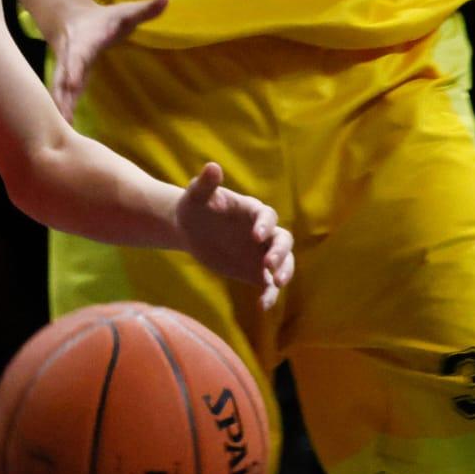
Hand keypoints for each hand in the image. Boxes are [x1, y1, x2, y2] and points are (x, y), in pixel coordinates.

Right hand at [45, 0, 168, 121]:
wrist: (72, 19)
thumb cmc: (105, 19)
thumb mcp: (125, 12)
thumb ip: (144, 9)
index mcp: (84, 41)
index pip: (78, 55)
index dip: (73, 68)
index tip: (71, 81)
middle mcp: (71, 57)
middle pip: (63, 77)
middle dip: (62, 95)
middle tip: (63, 115)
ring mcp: (66, 70)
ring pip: (59, 90)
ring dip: (61, 109)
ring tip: (63, 131)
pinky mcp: (68, 81)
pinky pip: (63, 97)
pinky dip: (63, 112)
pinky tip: (67, 131)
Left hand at [176, 162, 295, 309]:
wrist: (190, 228)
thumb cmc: (194, 206)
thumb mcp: (196, 195)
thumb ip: (205, 183)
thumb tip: (212, 166)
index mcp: (252, 211)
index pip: (267, 216)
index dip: (264, 225)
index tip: (256, 237)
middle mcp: (263, 232)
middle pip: (283, 240)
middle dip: (280, 252)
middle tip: (269, 265)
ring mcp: (262, 252)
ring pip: (284, 262)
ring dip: (284, 272)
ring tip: (276, 283)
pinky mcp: (255, 272)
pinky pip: (268, 285)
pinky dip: (270, 295)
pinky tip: (263, 307)